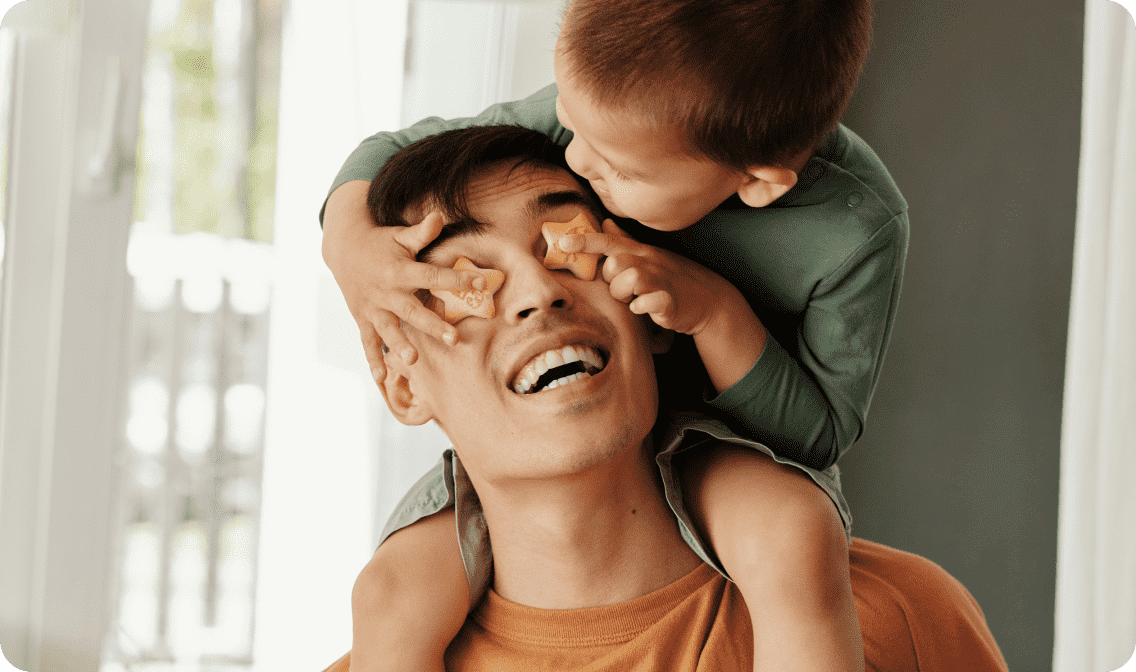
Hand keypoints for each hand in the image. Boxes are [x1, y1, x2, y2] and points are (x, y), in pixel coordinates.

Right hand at [322, 181, 486, 383]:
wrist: (343, 249)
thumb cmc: (381, 242)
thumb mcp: (399, 235)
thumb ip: (422, 232)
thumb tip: (441, 215)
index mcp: (400, 271)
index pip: (434, 275)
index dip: (458, 278)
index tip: (482, 283)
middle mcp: (387, 293)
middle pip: (413, 311)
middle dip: (432, 325)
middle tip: (453, 338)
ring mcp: (374, 308)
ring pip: (389, 329)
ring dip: (400, 345)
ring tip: (413, 359)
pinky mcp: (363, 319)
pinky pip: (368, 341)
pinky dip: (373, 359)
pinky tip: (381, 378)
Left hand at [558, 219, 735, 335]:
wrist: (710, 299)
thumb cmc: (673, 277)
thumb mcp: (650, 256)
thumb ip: (625, 242)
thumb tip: (606, 224)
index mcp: (641, 253)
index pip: (609, 242)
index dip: (585, 242)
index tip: (562, 243)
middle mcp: (649, 262)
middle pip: (614, 264)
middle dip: (611, 280)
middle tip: (624, 291)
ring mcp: (661, 281)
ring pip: (628, 280)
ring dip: (624, 294)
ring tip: (635, 300)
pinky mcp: (670, 302)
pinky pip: (647, 301)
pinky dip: (642, 307)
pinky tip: (646, 310)